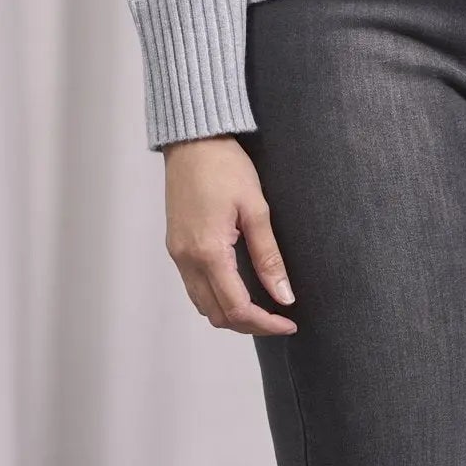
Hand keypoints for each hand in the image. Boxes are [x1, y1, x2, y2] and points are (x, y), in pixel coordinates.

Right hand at [163, 134, 297, 335]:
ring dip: (231, 313)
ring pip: (203, 305)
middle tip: (280, 318)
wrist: (192, 141)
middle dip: (249, 325)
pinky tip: (239, 286)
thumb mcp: (256, 207)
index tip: (290, 323)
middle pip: (217, 315)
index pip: (237, 308)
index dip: (265, 323)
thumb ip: (268, 255)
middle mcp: (187, 260)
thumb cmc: (226, 166)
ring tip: (263, 306)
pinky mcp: (175, 246)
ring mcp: (177, 255)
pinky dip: (216, 297)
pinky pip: (194, 287)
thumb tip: (284, 295)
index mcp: (208, 252)